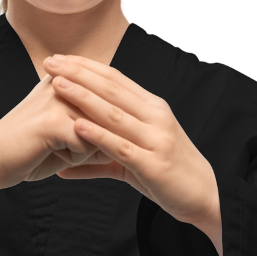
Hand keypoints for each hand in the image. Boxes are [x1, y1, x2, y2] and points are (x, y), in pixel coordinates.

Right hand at [0, 72, 115, 191]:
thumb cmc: (32, 149)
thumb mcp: (68, 130)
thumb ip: (98, 123)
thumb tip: (129, 129)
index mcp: (69, 78)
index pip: (111, 99)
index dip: (103, 126)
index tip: (72, 133)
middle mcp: (65, 81)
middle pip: (109, 115)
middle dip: (96, 139)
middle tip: (63, 144)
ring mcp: (58, 98)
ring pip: (101, 130)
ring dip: (85, 149)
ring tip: (56, 147)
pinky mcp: (53, 119)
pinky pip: (87, 144)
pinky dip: (74, 157)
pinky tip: (49, 152)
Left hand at [44, 55, 218, 225]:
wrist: (206, 196)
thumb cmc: (167, 174)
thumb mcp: (134, 159)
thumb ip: (98, 159)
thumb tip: (63, 168)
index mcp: (152, 107)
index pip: (115, 79)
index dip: (86, 67)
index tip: (60, 58)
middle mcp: (156, 117)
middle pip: (112, 89)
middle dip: (78, 74)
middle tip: (50, 62)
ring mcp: (156, 139)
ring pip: (114, 114)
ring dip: (83, 97)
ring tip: (57, 85)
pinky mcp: (153, 164)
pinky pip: (121, 147)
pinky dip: (98, 135)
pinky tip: (77, 127)